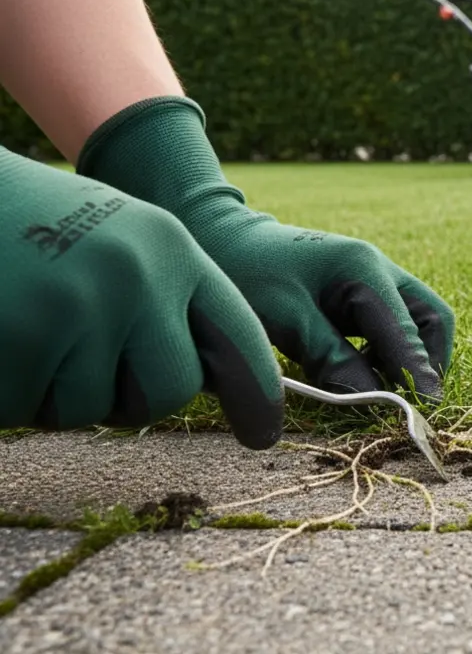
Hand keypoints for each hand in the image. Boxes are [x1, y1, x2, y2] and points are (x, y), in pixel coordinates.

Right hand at [0, 146, 283, 447]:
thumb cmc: (27, 220)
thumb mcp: (116, 237)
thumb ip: (164, 297)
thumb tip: (208, 378)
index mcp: (170, 248)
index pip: (238, 337)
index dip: (256, 394)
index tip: (262, 433)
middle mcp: (136, 277)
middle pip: (168, 392)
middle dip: (128, 398)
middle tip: (81, 359)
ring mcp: (76, 308)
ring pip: (87, 409)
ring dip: (52, 390)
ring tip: (24, 324)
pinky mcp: (19, 338)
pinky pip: (24, 409)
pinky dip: (8, 392)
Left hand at [77, 98, 454, 400]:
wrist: (218, 236)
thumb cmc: (246, 274)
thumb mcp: (285, 320)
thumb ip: (332, 358)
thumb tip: (374, 399)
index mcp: (364, 269)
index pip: (408, 330)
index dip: (417, 373)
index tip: (423, 410)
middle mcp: (379, 269)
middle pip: (431, 319)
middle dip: (426, 361)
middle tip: (408, 399)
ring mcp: (374, 277)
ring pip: (416, 323)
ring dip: (408, 357)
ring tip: (379, 388)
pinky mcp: (360, 291)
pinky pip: (393, 325)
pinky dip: (388, 351)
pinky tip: (358, 370)